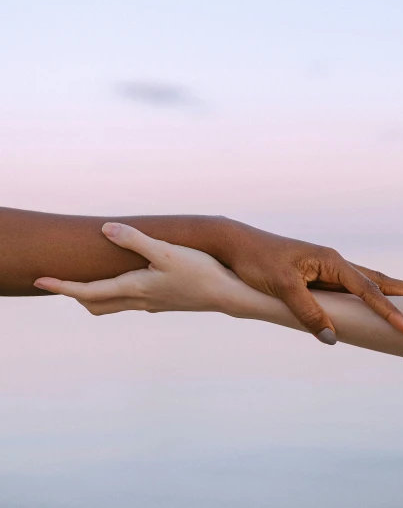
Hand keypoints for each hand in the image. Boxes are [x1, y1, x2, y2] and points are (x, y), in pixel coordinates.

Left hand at [34, 223, 240, 314]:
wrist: (230, 296)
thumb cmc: (199, 272)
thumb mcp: (166, 251)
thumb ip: (135, 240)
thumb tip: (106, 229)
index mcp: (135, 288)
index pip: (88, 291)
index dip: (62, 286)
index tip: (41, 281)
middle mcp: (140, 300)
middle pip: (96, 304)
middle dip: (75, 293)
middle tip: (59, 280)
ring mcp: (153, 303)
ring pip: (114, 304)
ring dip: (96, 294)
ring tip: (88, 278)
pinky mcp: (165, 301)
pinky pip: (131, 300)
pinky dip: (118, 291)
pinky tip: (129, 279)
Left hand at [215, 218, 402, 342]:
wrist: (236, 244)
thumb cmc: (257, 261)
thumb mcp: (282, 287)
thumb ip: (308, 312)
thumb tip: (333, 338)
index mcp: (330, 260)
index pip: (367, 289)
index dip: (389, 310)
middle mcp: (333, 261)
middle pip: (377, 279)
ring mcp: (326, 267)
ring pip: (366, 282)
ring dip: (392, 291)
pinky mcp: (316, 274)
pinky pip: (350, 288)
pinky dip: (369, 295)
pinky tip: (375, 302)